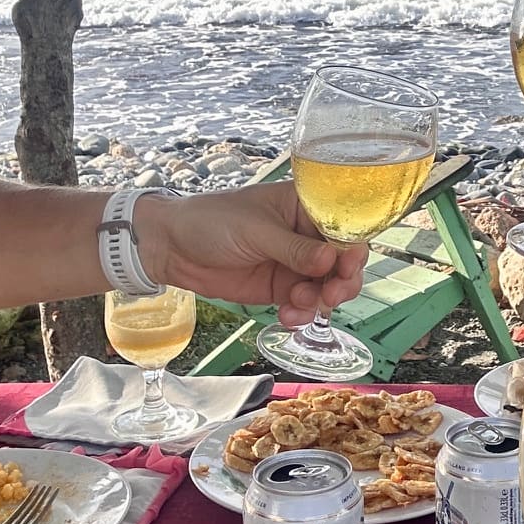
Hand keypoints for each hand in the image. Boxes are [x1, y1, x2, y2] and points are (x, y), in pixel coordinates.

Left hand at [135, 183, 367, 318]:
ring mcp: (294, 263)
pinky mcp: (280, 287)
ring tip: (301, 305)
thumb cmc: (212, 221)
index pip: (342, 226)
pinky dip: (302, 313)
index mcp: (303, 206)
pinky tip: (288, 317)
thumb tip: (332, 259)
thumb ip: (294, 248)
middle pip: (342, 260)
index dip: (352, 247)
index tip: (348, 266)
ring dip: (321, 300)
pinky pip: (304, 303)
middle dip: (343, 280)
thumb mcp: (256, 231)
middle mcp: (304, 234)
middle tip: (331, 295)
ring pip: (326, 286)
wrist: (171, 247)